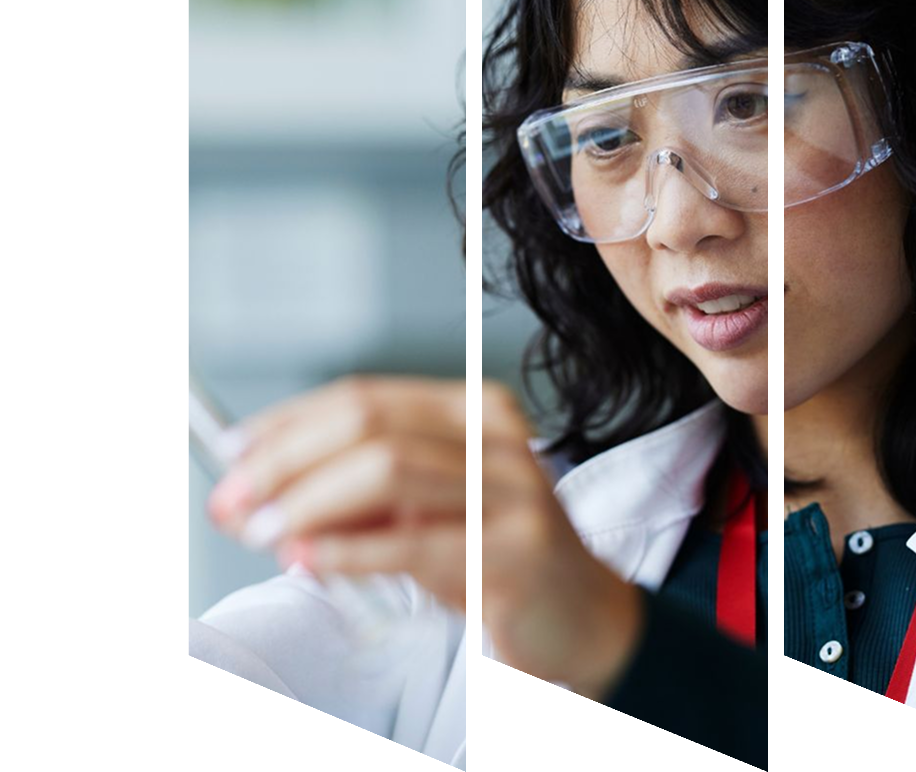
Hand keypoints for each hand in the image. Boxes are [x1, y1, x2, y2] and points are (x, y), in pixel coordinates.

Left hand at [207, 375, 644, 696]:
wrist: (584, 611)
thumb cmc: (503, 554)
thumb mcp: (430, 510)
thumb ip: (359, 497)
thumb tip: (266, 494)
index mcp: (476, 412)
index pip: (367, 398)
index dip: (290, 423)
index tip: (236, 452)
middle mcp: (498, 439)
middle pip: (371, 427)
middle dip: (287, 462)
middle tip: (236, 499)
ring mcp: (513, 491)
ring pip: (388, 472)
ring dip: (308, 504)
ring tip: (266, 531)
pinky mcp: (516, 550)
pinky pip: (414, 543)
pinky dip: (348, 551)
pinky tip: (310, 560)